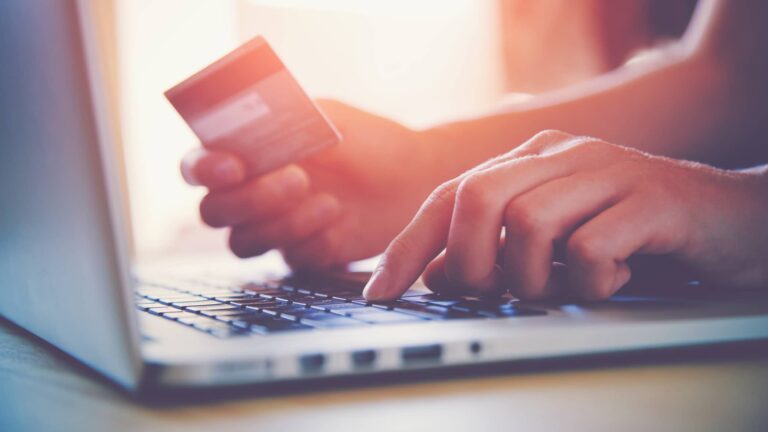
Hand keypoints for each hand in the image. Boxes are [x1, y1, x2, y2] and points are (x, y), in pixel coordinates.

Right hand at [181, 100, 448, 268]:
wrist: (412, 176)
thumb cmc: (366, 140)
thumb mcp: (326, 116)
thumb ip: (285, 118)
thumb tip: (248, 121)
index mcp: (245, 155)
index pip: (198, 166)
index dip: (203, 169)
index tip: (232, 166)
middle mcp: (250, 195)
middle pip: (213, 212)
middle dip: (250, 199)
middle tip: (298, 179)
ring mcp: (274, 229)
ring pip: (243, 243)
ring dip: (281, 224)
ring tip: (329, 201)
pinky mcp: (303, 255)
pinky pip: (289, 260)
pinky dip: (311, 241)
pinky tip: (339, 220)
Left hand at [363, 130, 767, 300]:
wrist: (735, 219)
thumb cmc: (634, 233)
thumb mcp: (555, 241)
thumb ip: (497, 249)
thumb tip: (437, 274)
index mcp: (532, 160)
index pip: (450, 197)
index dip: (409, 247)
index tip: (380, 293)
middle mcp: (564, 156)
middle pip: (477, 197)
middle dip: (467, 261)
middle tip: (488, 292)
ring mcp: (609, 172)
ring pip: (528, 221)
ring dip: (532, 276)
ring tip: (560, 286)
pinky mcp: (652, 200)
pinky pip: (591, 249)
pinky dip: (590, 282)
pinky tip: (613, 281)